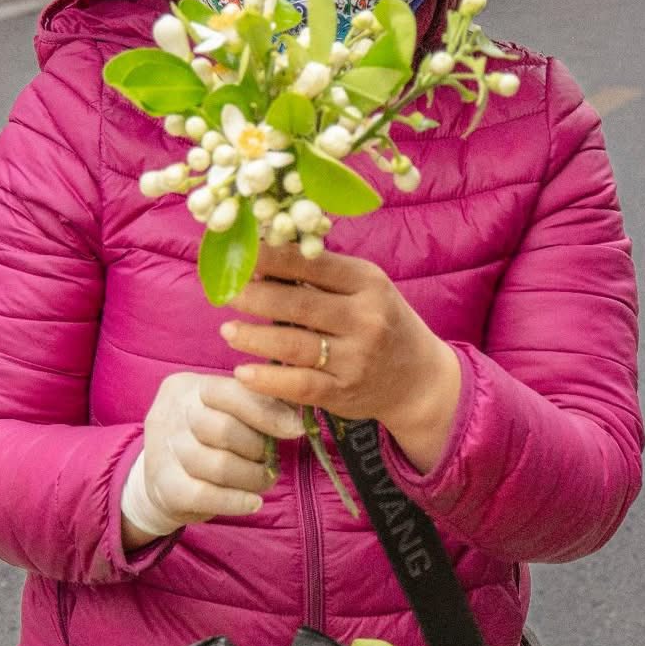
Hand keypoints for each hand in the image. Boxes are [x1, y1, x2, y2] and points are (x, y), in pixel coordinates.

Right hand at [122, 373, 301, 546]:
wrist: (163, 480)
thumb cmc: (206, 439)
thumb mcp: (225, 412)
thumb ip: (257, 405)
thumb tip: (295, 414)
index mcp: (186, 387)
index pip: (230, 391)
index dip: (267, 412)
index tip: (295, 429)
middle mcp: (170, 414)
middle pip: (224, 429)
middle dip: (258, 448)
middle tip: (271, 459)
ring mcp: (162, 451)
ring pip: (219, 466)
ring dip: (252, 477)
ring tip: (264, 480)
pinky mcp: (164, 487)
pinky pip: (206, 496)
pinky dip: (236, 501)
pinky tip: (253, 502)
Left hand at [220, 249, 461, 472]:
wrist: (419, 380)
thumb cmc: (382, 323)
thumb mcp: (364, 290)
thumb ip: (321, 276)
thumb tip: (261, 260)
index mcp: (368, 282)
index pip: (312, 264)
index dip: (271, 257)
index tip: (239, 253)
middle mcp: (365, 319)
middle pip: (298, 304)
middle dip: (254, 296)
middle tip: (225, 291)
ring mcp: (355, 359)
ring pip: (294, 345)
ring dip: (254, 337)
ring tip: (227, 330)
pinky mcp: (343, 392)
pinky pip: (299, 386)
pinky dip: (268, 380)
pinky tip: (242, 373)